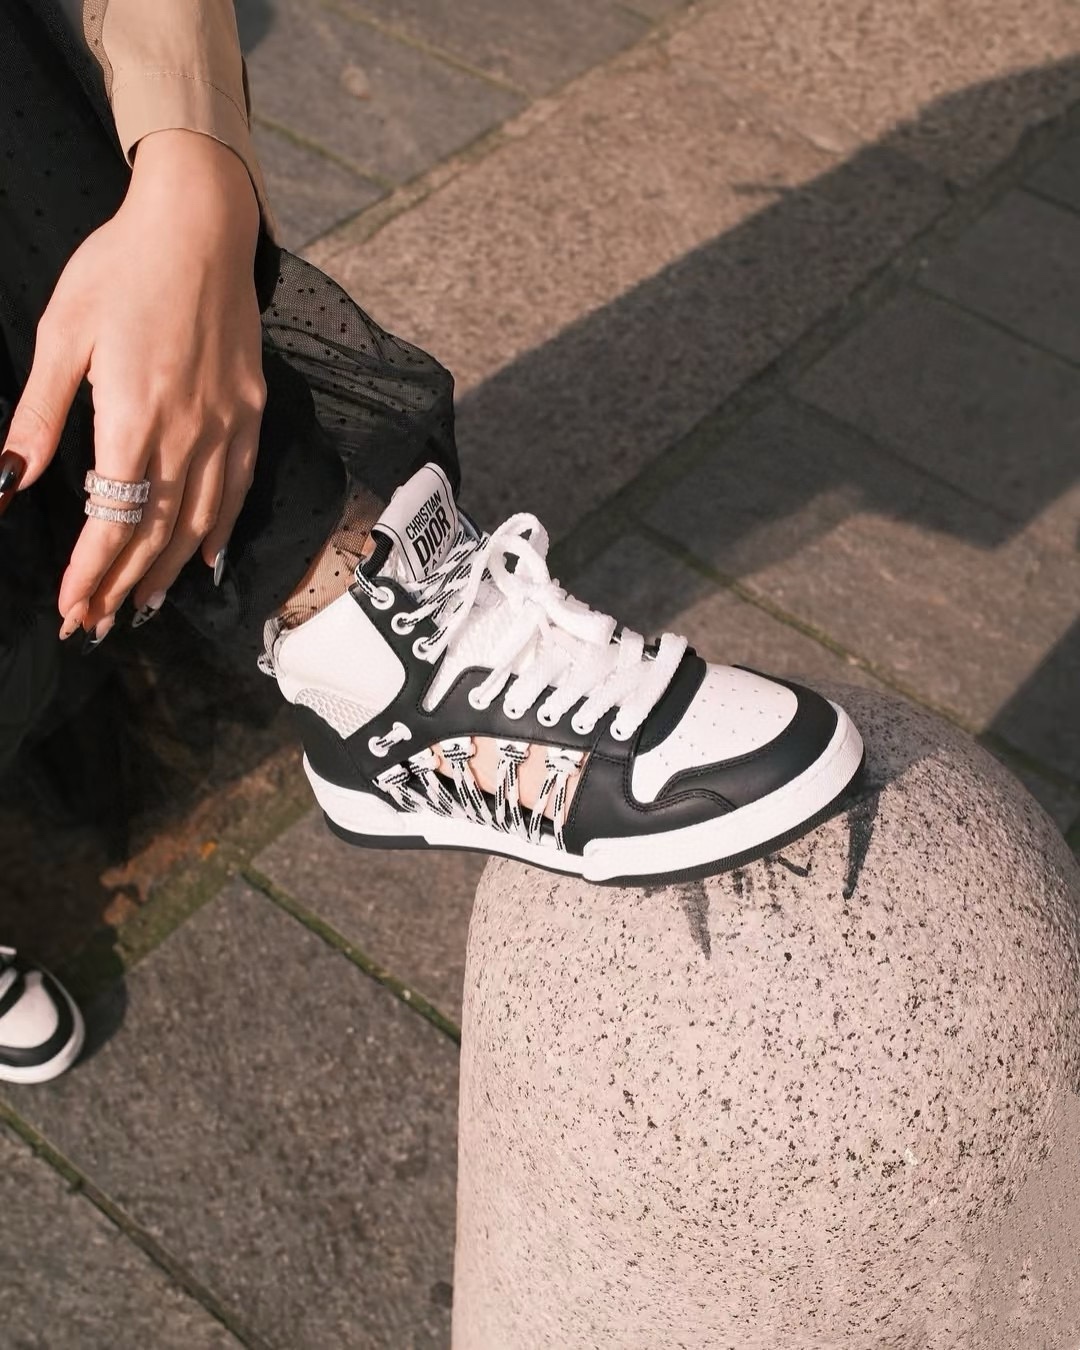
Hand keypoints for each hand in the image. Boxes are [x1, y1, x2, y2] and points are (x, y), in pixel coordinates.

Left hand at [2, 130, 265, 637]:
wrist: (199, 226)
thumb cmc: (120, 269)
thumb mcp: (62, 334)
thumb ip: (40, 414)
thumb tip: (10, 479)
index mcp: (135, 415)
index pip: (113, 518)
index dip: (90, 571)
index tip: (69, 608)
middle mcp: (189, 434)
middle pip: (155, 532)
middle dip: (120, 584)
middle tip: (93, 625)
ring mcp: (228, 428)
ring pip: (199, 522)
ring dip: (166, 573)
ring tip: (138, 608)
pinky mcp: (251, 415)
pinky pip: (238, 491)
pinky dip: (219, 534)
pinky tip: (204, 562)